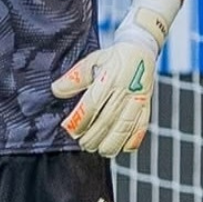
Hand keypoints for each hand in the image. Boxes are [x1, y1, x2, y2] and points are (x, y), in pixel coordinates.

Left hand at [52, 41, 156, 156]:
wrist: (141, 51)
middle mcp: (125, 91)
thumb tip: (56, 90)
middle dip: (93, 136)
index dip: (80, 119)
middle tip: (82, 144)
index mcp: (109, 78)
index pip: (92, 103)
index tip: (69, 128)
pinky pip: (142, 127)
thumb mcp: (91, 61)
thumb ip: (74, 78)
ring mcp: (137, 100)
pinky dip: (132, 141)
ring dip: (111, 143)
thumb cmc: (113, 58)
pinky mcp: (146, 107)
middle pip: (107, 119)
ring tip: (99, 149)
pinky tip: (122, 148)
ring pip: (125, 127)